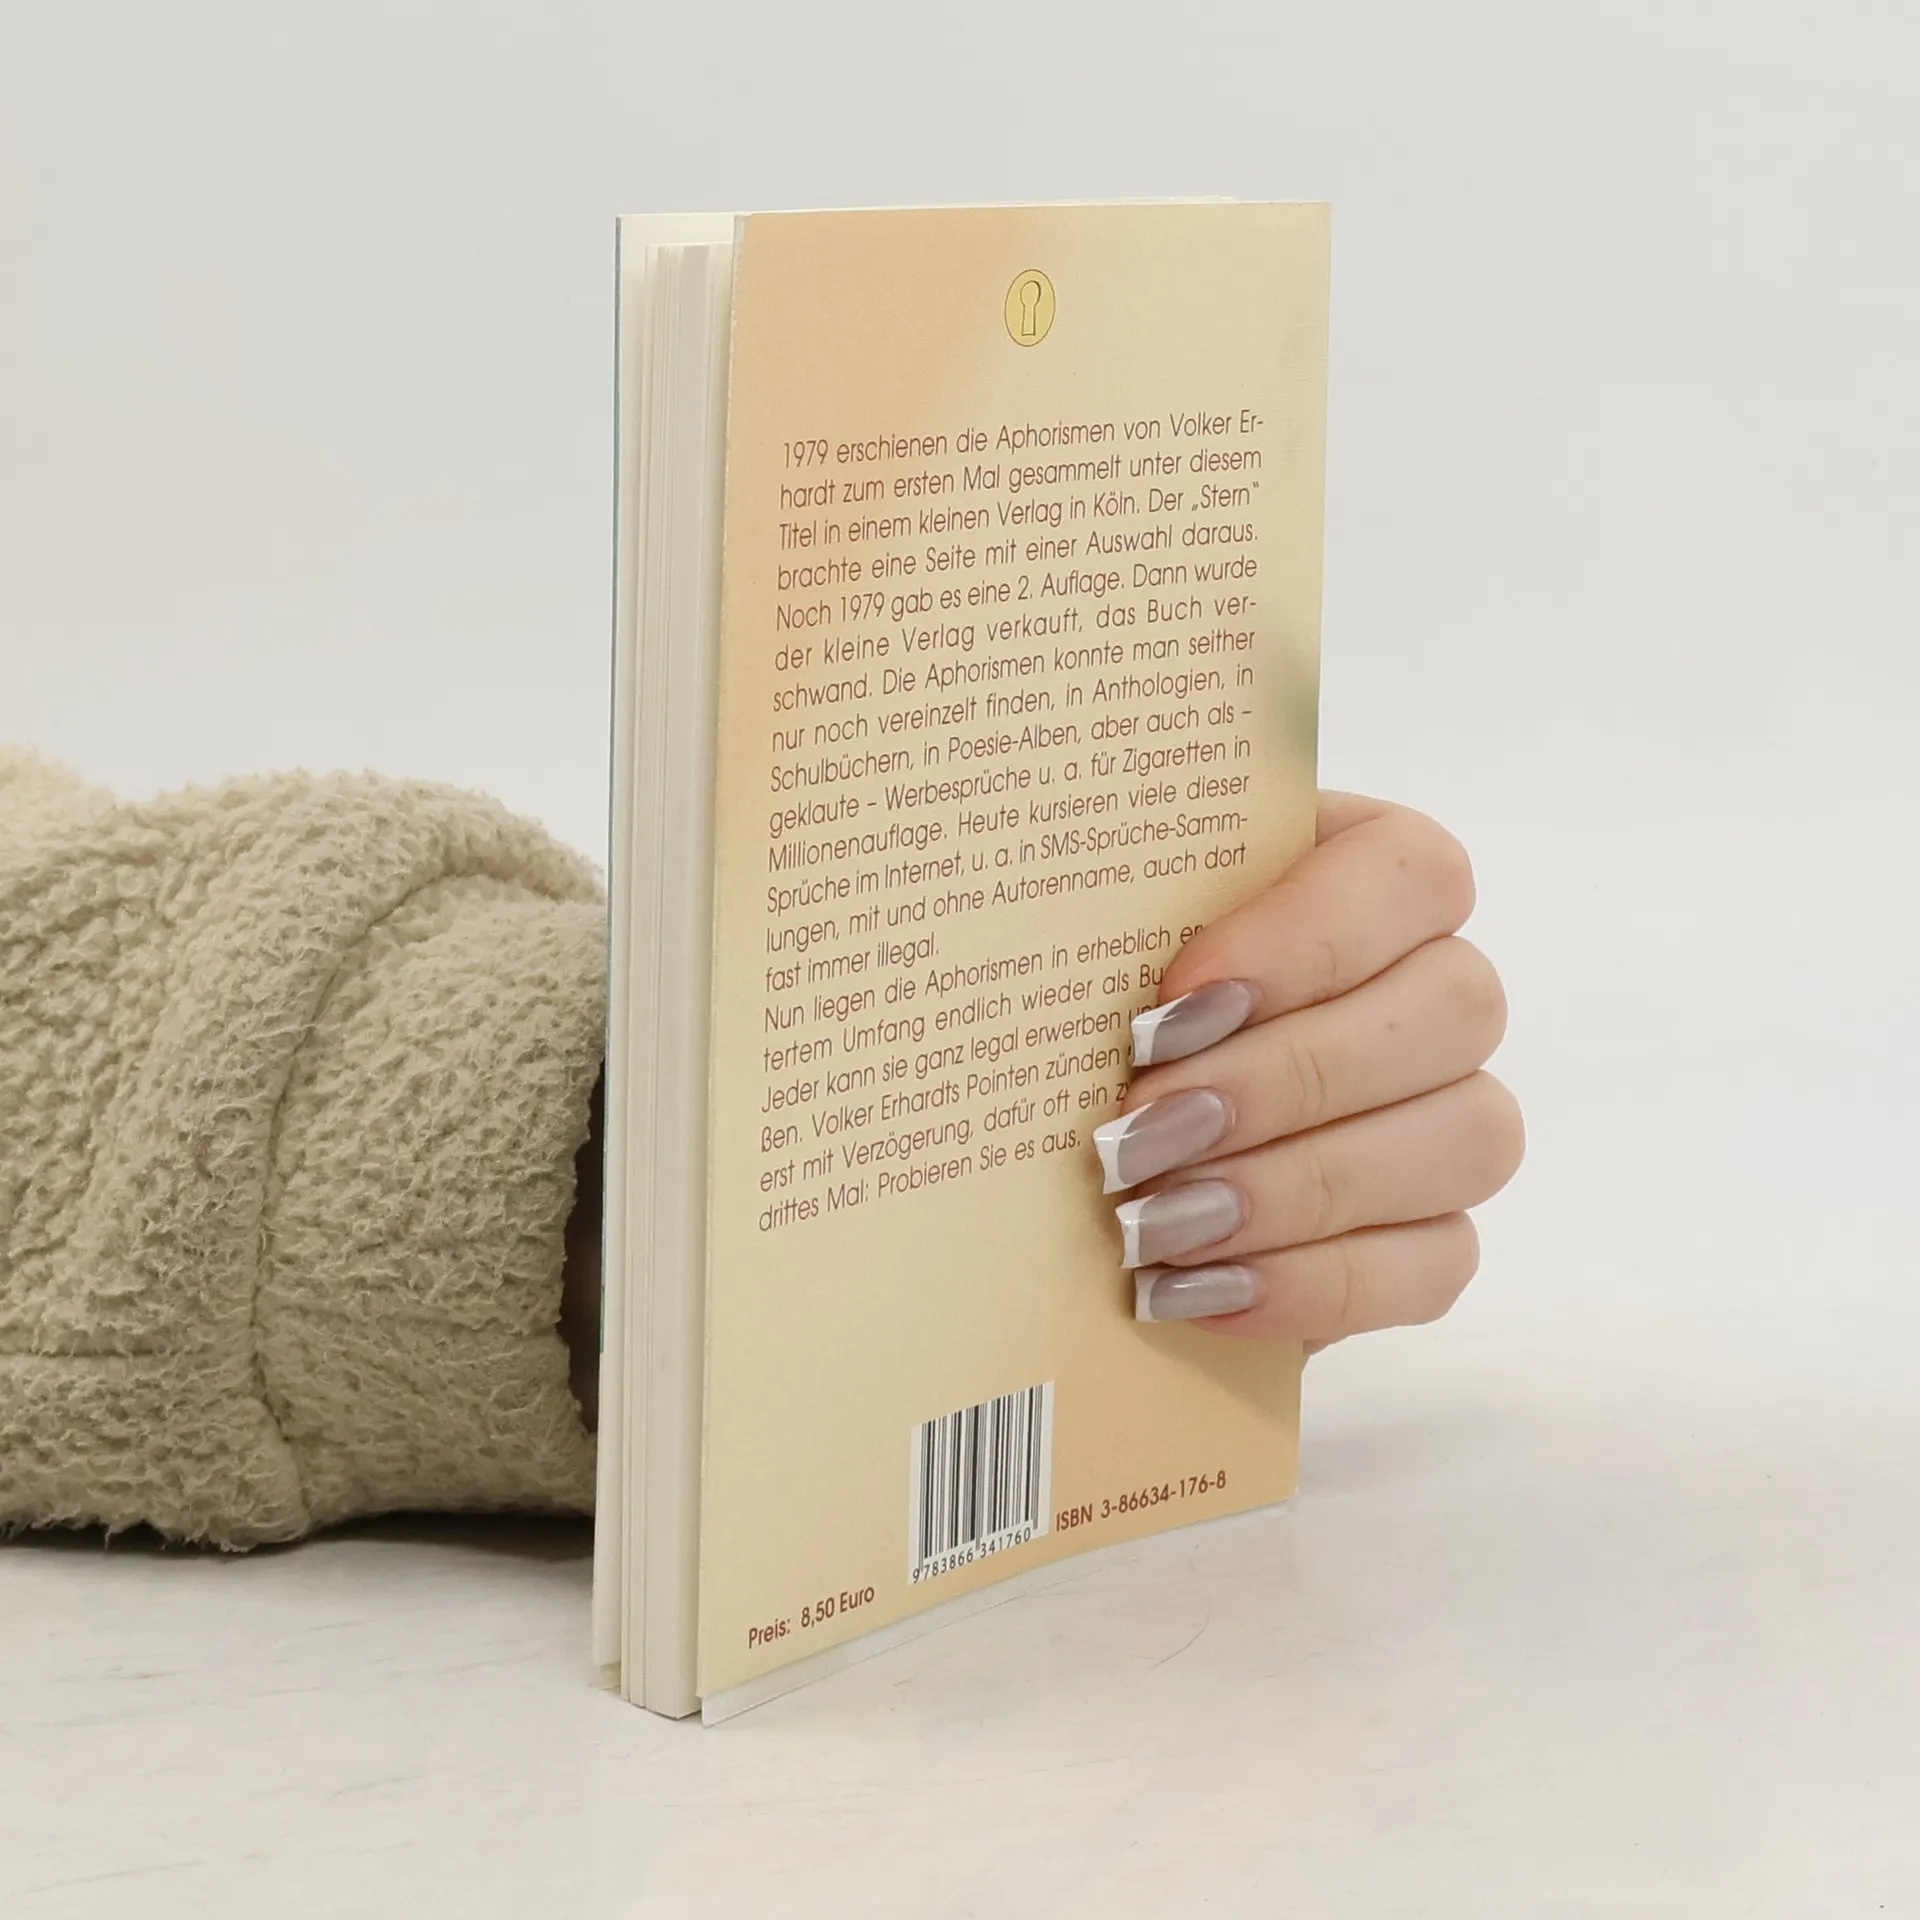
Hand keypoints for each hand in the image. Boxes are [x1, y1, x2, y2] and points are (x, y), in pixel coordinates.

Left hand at [1092, 791, 1522, 1348]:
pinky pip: (1438, 1263)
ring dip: (1299, 1187)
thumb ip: (1110, 903)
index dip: (1307, 936)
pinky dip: (1315, 1281)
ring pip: (1466, 1137)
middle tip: (1141, 1130)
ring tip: (1156, 1221)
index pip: (1411, 871)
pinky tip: (1197, 1289)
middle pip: (1452, 1008)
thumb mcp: (1080, 923)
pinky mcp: (1430, 1234)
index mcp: (1365, 871)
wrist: (1071, 1145)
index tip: (1170, 1004)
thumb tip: (1083, 912)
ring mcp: (1451, 1113)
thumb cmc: (1075, 997)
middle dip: (1283, 1079)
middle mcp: (1434, 984)